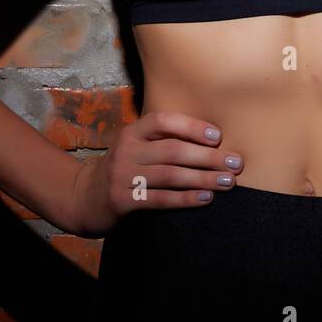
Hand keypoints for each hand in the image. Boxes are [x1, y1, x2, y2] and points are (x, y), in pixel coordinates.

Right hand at [66, 110, 243, 236]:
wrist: (86, 197)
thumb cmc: (126, 167)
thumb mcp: (136, 146)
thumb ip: (163, 140)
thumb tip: (212, 139)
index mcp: (132, 131)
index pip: (162, 121)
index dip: (191, 126)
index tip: (218, 135)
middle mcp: (126, 150)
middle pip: (172, 150)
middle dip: (207, 156)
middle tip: (235, 162)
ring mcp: (123, 176)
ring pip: (170, 175)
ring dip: (203, 178)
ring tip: (228, 181)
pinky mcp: (122, 200)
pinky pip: (160, 199)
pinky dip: (185, 198)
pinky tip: (206, 197)